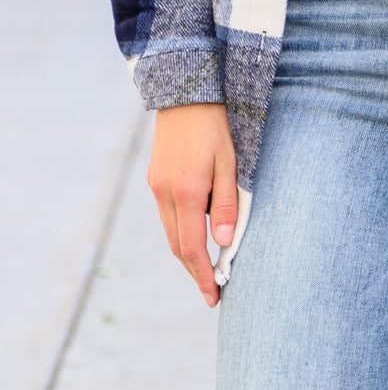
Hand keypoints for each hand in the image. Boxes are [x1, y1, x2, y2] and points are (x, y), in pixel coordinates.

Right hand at [147, 102, 237, 307]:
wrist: (185, 94)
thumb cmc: (216, 126)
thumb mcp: (230, 162)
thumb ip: (227, 203)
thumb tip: (224, 243)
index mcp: (188, 192)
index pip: (192, 248)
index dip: (202, 275)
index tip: (214, 295)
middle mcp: (166, 194)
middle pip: (177, 247)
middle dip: (195, 271)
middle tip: (212, 291)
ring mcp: (157, 187)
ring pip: (170, 232)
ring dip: (187, 253)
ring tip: (207, 268)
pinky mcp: (155, 179)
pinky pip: (167, 215)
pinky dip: (181, 231)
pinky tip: (197, 233)